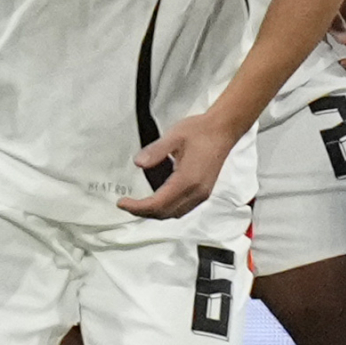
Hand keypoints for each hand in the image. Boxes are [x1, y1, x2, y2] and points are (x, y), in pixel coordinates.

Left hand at [118, 108, 242, 218]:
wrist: (223, 130)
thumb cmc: (201, 131)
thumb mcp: (174, 136)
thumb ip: (155, 151)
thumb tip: (139, 163)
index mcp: (187, 180)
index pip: (158, 204)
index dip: (137, 207)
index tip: (122, 203)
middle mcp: (196, 192)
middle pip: (165, 213)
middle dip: (143, 212)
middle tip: (127, 204)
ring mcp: (202, 194)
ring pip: (175, 214)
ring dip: (156, 213)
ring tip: (139, 205)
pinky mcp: (204, 192)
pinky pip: (183, 209)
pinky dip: (167, 209)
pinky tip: (159, 201)